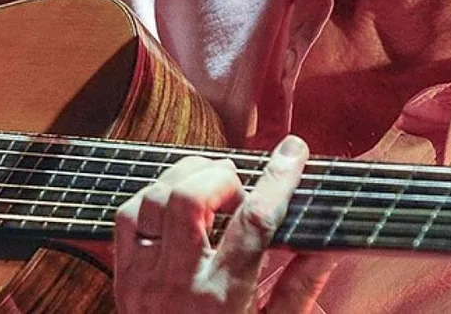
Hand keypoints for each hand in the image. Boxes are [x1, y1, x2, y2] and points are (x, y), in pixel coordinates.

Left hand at [113, 135, 335, 312]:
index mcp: (223, 300)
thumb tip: (328, 247)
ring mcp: (143, 280)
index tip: (294, 152)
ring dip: (185, 179)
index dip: (278, 179)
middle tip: (241, 190)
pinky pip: (126, 217)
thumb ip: (299, 290)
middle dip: (222, 176)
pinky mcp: (122, 278)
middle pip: (190, 198)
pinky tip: (176, 205)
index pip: (255, 222)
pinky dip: (152, 198)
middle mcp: (178, 285)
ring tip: (212, 189)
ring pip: (153, 199)